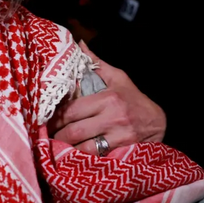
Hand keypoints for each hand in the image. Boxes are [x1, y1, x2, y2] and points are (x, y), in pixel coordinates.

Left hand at [48, 41, 165, 154]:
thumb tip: (79, 44)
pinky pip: (97, 158)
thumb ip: (97, 63)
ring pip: (84, 148)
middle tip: (46, 137)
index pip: (72, 110)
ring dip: (68, 150)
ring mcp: (118, 137)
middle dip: (57, 136)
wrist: (158, 122)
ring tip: (56, 148)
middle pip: (75, 131)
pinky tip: (73, 158)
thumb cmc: (133, 98)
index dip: (56, 118)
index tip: (45, 121)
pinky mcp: (122, 151)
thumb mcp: (118, 78)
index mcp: (107, 98)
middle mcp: (112, 117)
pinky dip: (83, 159)